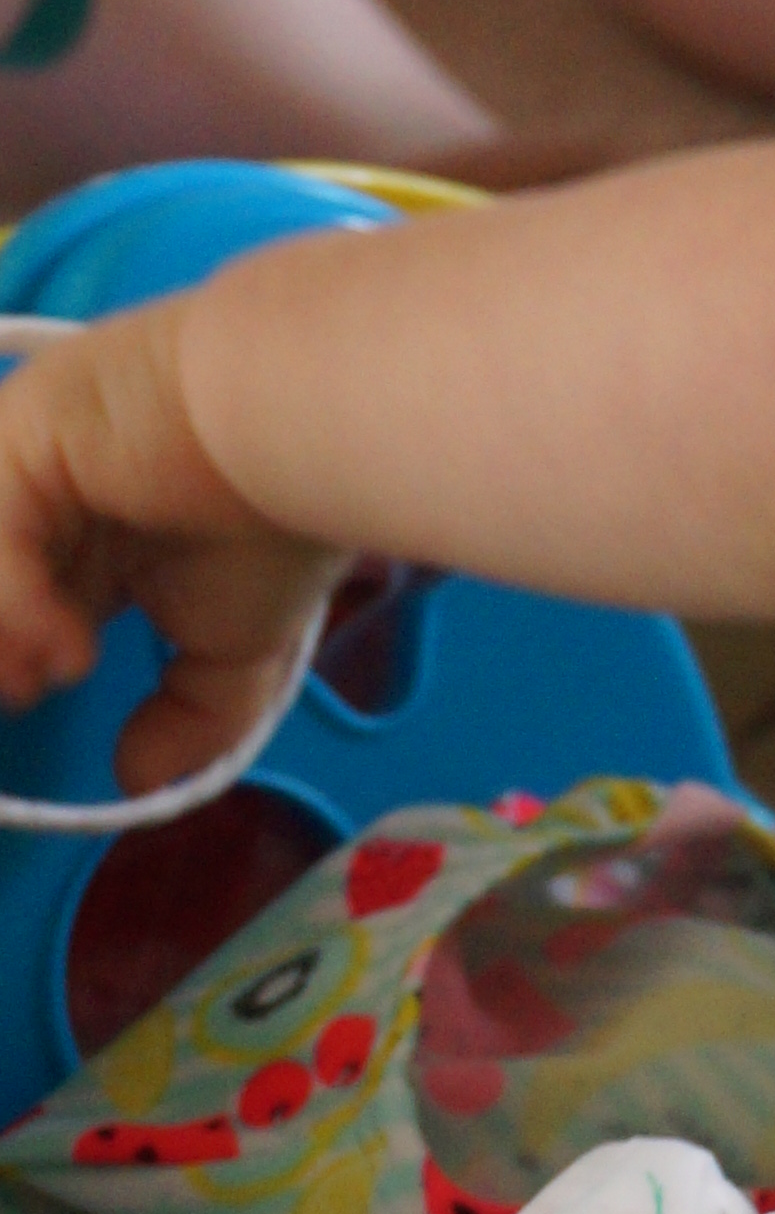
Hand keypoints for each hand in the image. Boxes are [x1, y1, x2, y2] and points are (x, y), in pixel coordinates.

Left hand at [0, 298, 343, 791]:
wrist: (306, 434)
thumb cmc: (284, 526)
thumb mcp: (241, 653)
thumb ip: (190, 721)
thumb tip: (140, 779)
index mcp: (90, 535)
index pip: (18, 602)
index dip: (18, 657)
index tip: (41, 693)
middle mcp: (47, 493)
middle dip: (0, 651)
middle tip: (28, 690)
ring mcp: (25, 459)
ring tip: (43, 674)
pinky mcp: (16, 439)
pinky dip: (13, 606)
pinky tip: (68, 645)